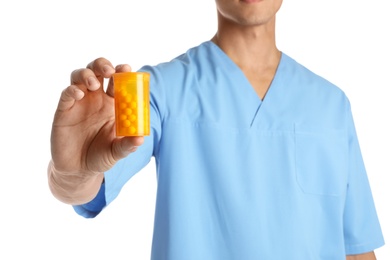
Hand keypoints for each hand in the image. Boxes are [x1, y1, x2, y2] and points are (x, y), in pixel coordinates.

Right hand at [49, 58, 143, 198]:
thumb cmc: (100, 156)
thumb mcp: (116, 152)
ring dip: (87, 74)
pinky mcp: (64, 110)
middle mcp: (96, 99)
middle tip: (109, 71)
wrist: (77, 170)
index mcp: (112, 104)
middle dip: (103, 64)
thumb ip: (127, 145)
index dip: (121, 71)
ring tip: (94, 84)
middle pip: (97, 70)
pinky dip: (72, 90)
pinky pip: (67, 93)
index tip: (126, 68)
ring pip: (80, 76)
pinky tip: (79, 94)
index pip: (117, 81)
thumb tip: (140, 139)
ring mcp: (79, 102)